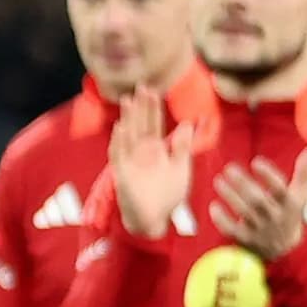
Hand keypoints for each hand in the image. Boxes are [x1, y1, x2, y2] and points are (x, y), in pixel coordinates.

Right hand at [105, 84, 199, 238]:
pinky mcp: (122, 174)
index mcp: (156, 150)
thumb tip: (188, 123)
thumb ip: (183, 147)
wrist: (154, 219)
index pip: (154, 124)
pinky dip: (119, 142)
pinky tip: (121, 128)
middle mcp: (142, 153)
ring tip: (129, 100)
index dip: (153, 108)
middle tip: (142, 86)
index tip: (154, 90)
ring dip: (128, 118)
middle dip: (141, 107)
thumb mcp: (181, 168)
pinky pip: (119, 155)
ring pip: (128, 135)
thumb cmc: (168, 195)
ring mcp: (130, 162)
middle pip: (141, 125)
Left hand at [208, 148, 306, 261]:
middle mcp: (274, 217)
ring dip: (230, 196)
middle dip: (243, 183)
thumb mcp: (300, 195)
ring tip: (219, 180)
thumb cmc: (290, 213)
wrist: (284, 248)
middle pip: (258, 200)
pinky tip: (214, 206)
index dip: (268, 175)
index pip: (280, 189)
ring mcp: (259, 229)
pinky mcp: (245, 239)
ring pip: (244, 211)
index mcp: (289, 204)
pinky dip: (221, 219)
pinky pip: (231, 230)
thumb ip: (303, 173)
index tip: (256, 161)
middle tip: (229, 168)